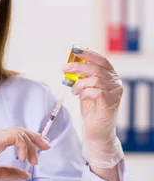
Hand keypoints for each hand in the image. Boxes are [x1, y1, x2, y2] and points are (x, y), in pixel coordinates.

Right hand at [0, 127, 50, 180]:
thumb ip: (10, 172)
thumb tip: (27, 175)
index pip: (17, 133)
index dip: (31, 138)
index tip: (41, 148)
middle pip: (21, 130)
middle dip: (36, 138)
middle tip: (46, 148)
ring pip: (20, 133)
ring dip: (30, 146)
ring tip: (32, 161)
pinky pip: (15, 137)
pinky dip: (23, 146)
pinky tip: (23, 158)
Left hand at [62, 47, 123, 167]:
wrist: (96, 130)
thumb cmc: (91, 109)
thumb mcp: (85, 88)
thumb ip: (83, 77)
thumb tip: (70, 64)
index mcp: (111, 76)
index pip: (102, 60)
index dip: (89, 54)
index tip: (75, 50)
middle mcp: (116, 83)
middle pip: (96, 68)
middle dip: (78, 66)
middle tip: (64, 68)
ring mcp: (115, 93)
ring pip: (94, 80)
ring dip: (79, 84)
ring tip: (74, 91)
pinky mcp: (110, 103)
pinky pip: (94, 92)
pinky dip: (84, 93)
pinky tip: (81, 98)